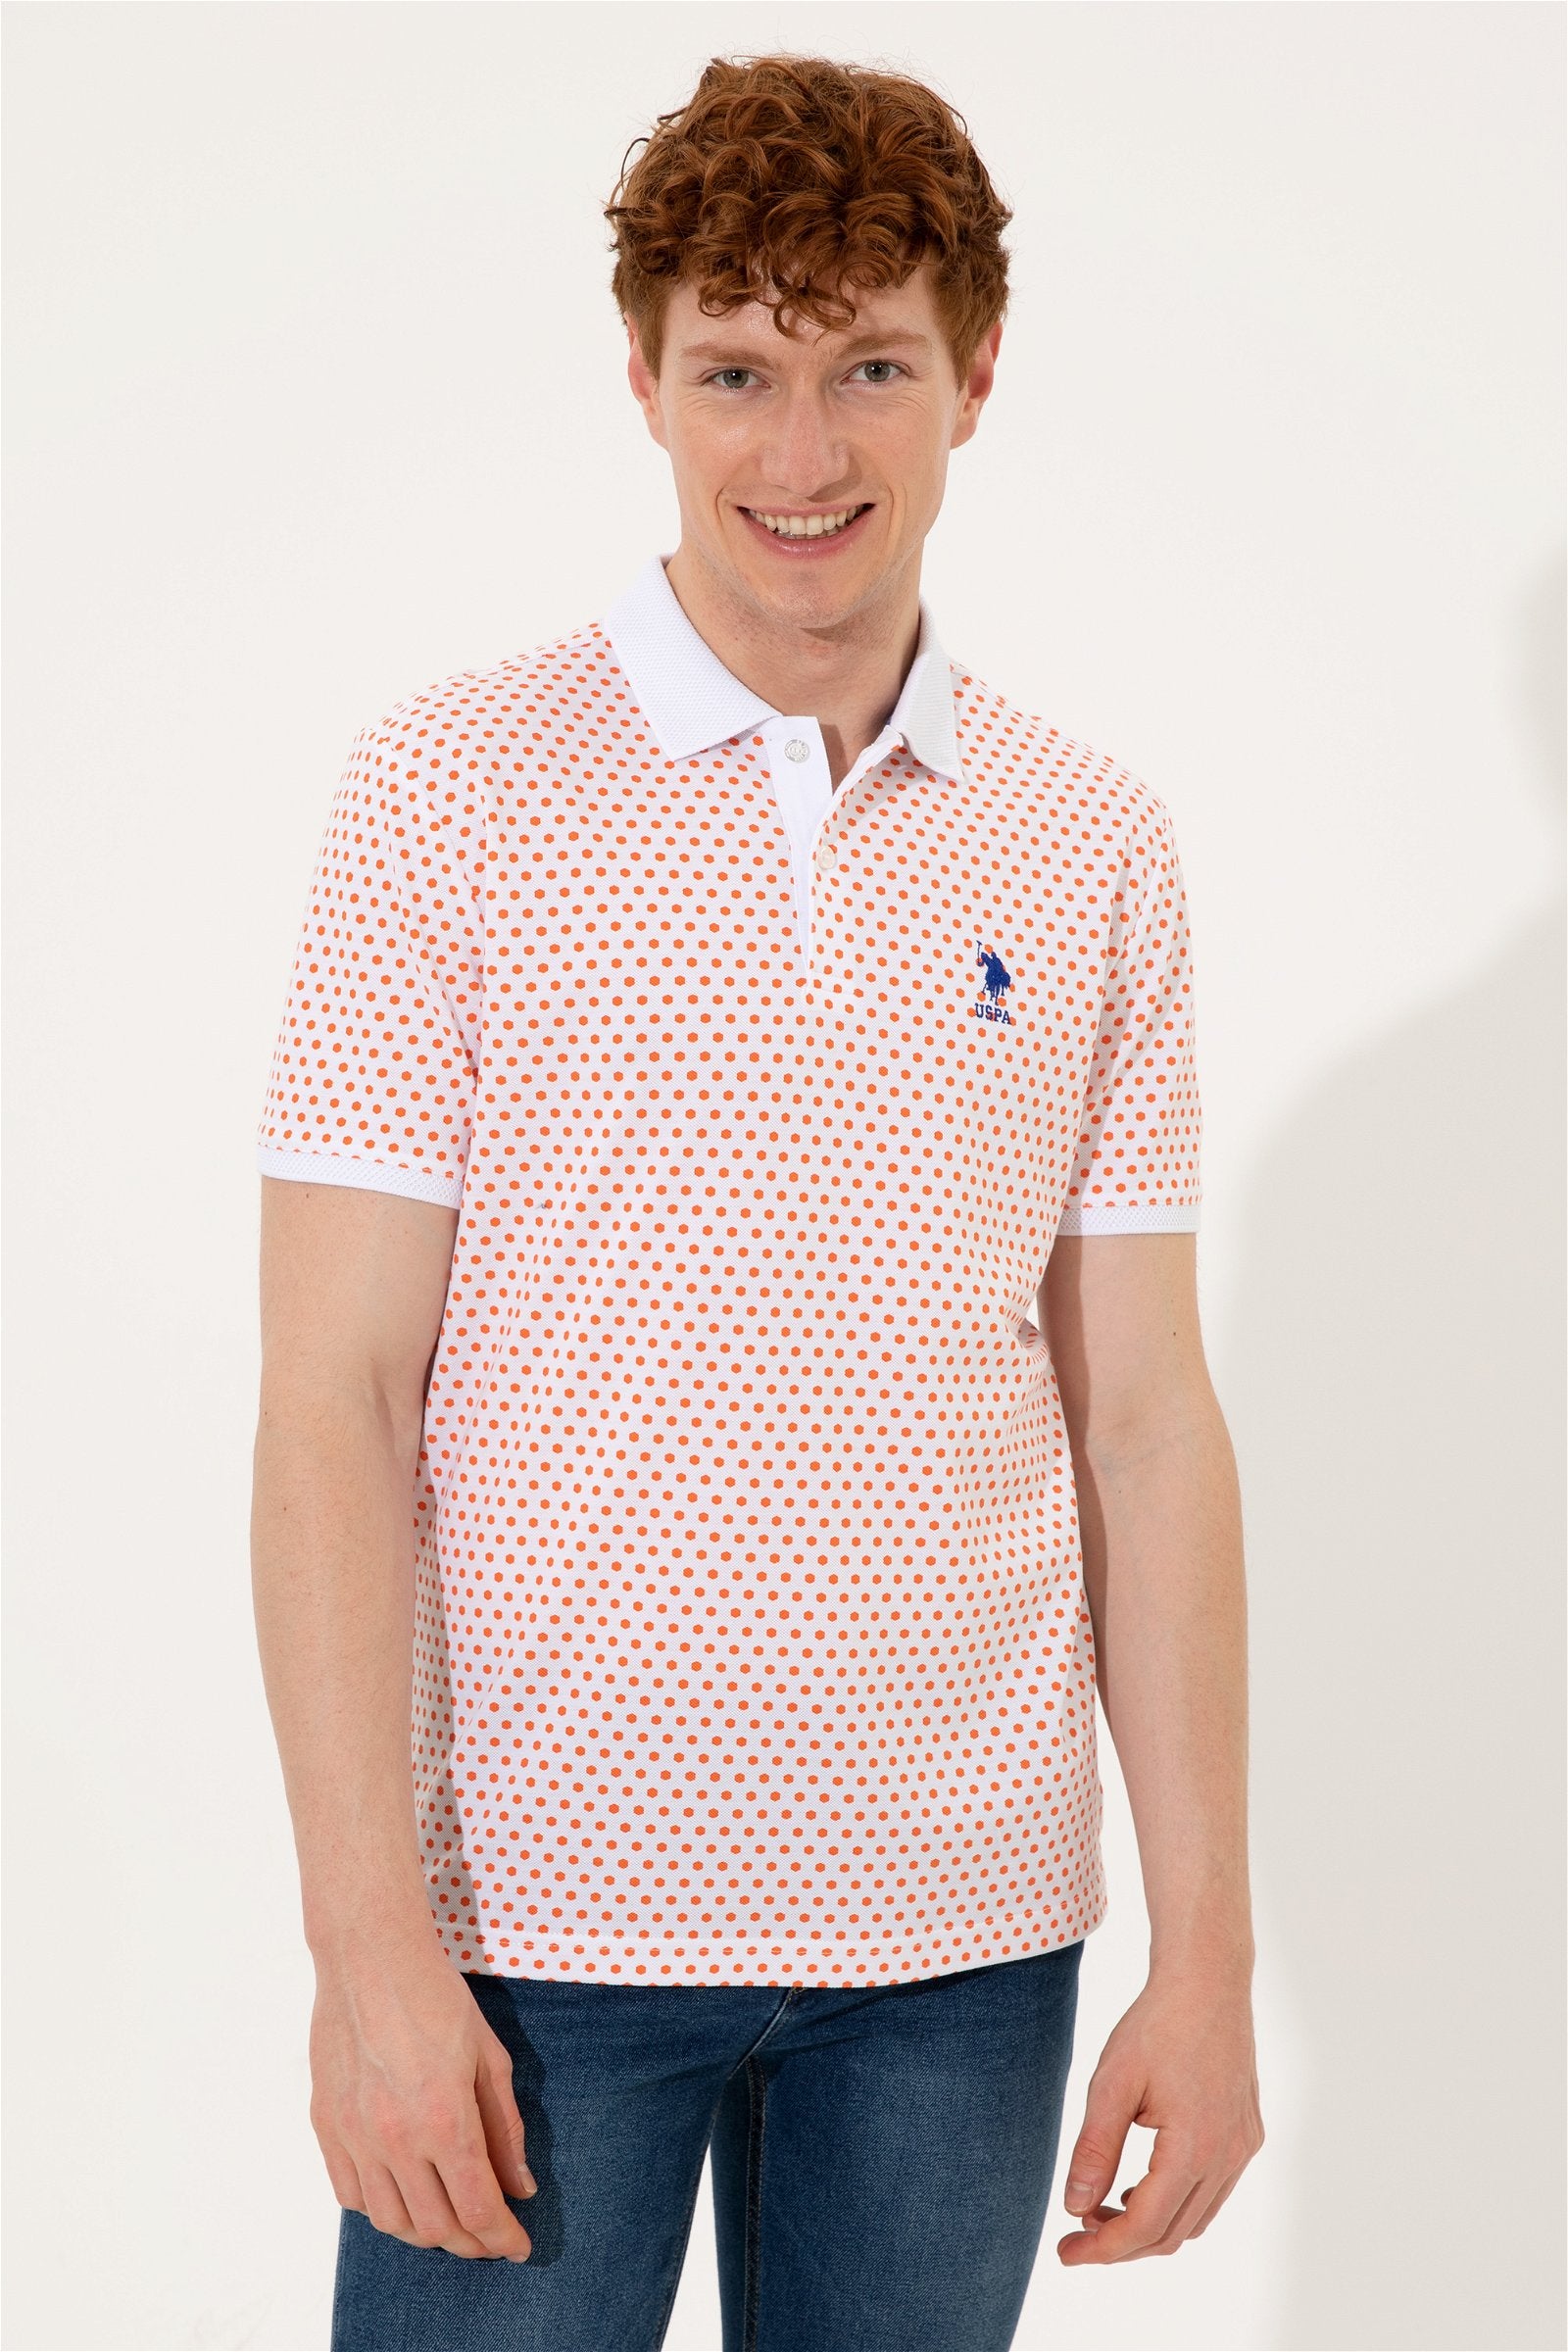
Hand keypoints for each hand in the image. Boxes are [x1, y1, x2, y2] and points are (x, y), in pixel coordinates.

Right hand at [308, 1938, 537, 2260]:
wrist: (371, 1959)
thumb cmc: (437, 1999)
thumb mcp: (488, 2057)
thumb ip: (505, 2129)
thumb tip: (520, 2187)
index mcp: (444, 2119)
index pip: (477, 2209)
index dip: (502, 2238)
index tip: (517, 2247)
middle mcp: (395, 2139)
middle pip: (435, 2226)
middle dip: (470, 2242)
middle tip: (489, 2236)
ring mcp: (354, 2136)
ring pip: (390, 2221)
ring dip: (425, 2232)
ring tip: (449, 2220)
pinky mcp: (325, 2127)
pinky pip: (351, 2196)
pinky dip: (381, 2208)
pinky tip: (403, 2196)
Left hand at [1056, 1961, 1262, 2263]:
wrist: (1207, 1979)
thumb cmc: (1156, 2024)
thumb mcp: (1112, 2083)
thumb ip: (1095, 2149)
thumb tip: (1075, 2208)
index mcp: (1195, 2146)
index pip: (1145, 2225)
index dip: (1103, 2249)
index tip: (1066, 2252)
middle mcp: (1228, 2155)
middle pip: (1172, 2233)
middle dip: (1122, 2244)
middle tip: (1077, 2234)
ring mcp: (1243, 2146)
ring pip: (1195, 2218)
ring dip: (1149, 2225)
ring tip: (1102, 2208)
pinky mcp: (1247, 2134)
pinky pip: (1212, 2192)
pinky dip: (1175, 2202)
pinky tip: (1141, 2182)